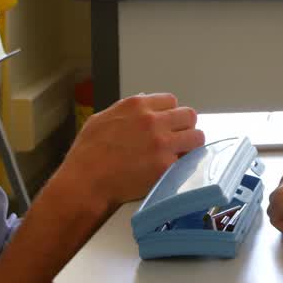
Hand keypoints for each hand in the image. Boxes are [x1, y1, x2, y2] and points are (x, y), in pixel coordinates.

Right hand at [57, 93, 204, 207]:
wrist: (85, 182)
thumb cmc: (87, 153)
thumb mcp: (101, 119)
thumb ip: (125, 109)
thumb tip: (144, 100)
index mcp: (137, 106)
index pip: (171, 101)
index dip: (170, 114)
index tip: (167, 125)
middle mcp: (153, 120)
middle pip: (189, 115)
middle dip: (184, 127)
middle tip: (177, 140)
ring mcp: (162, 143)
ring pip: (196, 137)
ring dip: (190, 145)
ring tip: (180, 155)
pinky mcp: (166, 166)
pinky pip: (188, 161)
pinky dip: (183, 166)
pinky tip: (173, 170)